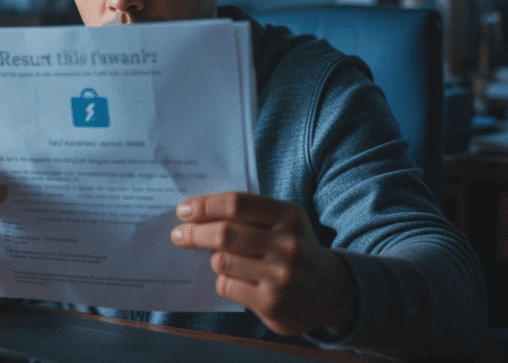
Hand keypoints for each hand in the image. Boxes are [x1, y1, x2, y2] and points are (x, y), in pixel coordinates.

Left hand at [171, 192, 354, 335]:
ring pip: (222, 261)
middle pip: (225, 233)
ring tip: (219, 258)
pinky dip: (224, 281)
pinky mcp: (271, 303)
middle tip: (179, 234)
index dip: (205, 205)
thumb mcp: (284, 223)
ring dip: (213, 259)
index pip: (237, 204)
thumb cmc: (294, 250)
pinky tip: (237, 280)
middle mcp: (288, 244)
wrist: (329, 292)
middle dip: (195, 233)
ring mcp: (280, 276)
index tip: (184, 210)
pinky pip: (227, 286)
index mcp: (289, 216)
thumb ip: (249, 215)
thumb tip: (197, 212)